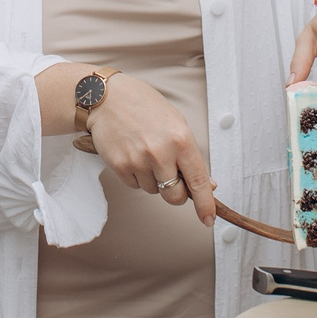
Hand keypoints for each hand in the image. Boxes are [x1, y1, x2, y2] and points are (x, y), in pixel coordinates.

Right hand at [85, 73, 216, 224]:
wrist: (108, 98)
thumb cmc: (146, 108)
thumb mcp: (176, 124)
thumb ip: (190, 155)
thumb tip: (207, 185)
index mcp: (181, 140)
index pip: (198, 182)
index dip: (205, 205)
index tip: (208, 219)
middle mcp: (161, 153)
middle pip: (174, 196)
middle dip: (175, 194)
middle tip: (170, 178)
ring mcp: (139, 161)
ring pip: (153, 190)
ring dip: (153, 180)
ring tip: (145, 153)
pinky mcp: (119, 166)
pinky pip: (134, 185)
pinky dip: (136, 176)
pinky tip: (132, 154)